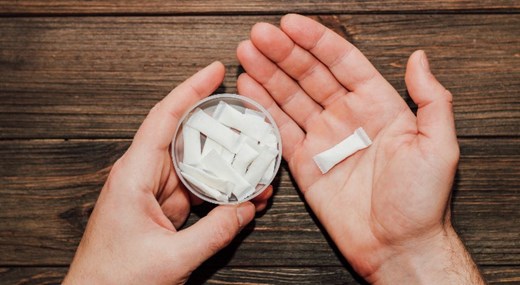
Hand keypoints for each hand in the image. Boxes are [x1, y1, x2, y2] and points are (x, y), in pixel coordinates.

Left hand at [63, 62, 271, 284]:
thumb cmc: (116, 280)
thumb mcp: (173, 257)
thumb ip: (216, 231)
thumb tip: (246, 209)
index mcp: (133, 175)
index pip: (164, 118)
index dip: (190, 90)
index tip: (214, 71)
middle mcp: (142, 176)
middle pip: (186, 139)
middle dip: (220, 131)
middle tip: (250, 123)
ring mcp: (152, 193)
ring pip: (194, 166)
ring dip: (223, 167)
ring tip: (255, 167)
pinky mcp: (161, 209)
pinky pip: (194, 190)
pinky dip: (217, 191)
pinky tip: (239, 195)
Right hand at [237, 14, 483, 283]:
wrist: (397, 246)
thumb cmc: (422, 201)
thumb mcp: (439, 145)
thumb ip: (431, 98)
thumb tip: (420, 58)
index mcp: (378, 106)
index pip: (342, 62)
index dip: (316, 41)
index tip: (291, 24)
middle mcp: (348, 118)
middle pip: (309, 75)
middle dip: (283, 53)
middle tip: (258, 35)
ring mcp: (324, 139)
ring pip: (291, 97)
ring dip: (268, 74)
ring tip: (247, 52)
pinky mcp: (305, 164)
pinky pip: (281, 130)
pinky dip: (264, 109)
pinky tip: (250, 88)